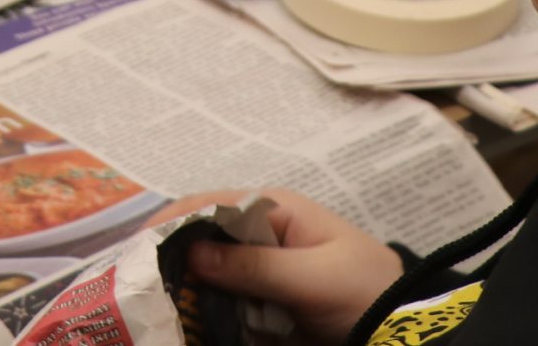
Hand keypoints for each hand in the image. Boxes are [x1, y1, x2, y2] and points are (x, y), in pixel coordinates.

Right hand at [160, 189, 403, 344]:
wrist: (402, 332)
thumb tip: (192, 253)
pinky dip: (201, 315)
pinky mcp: (259, 305)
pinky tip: (180, 326)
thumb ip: (254, 265)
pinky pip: (220, 306)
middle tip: (135, 288)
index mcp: (273, 209)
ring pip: (204, 276)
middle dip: (168, 262)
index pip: (210, 205)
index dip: (172, 224)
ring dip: (181, 293)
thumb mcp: (313, 277)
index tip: (138, 251)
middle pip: (200, 241)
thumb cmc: (363, 292)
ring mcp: (257, 271)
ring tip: (149, 311)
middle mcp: (258, 235)